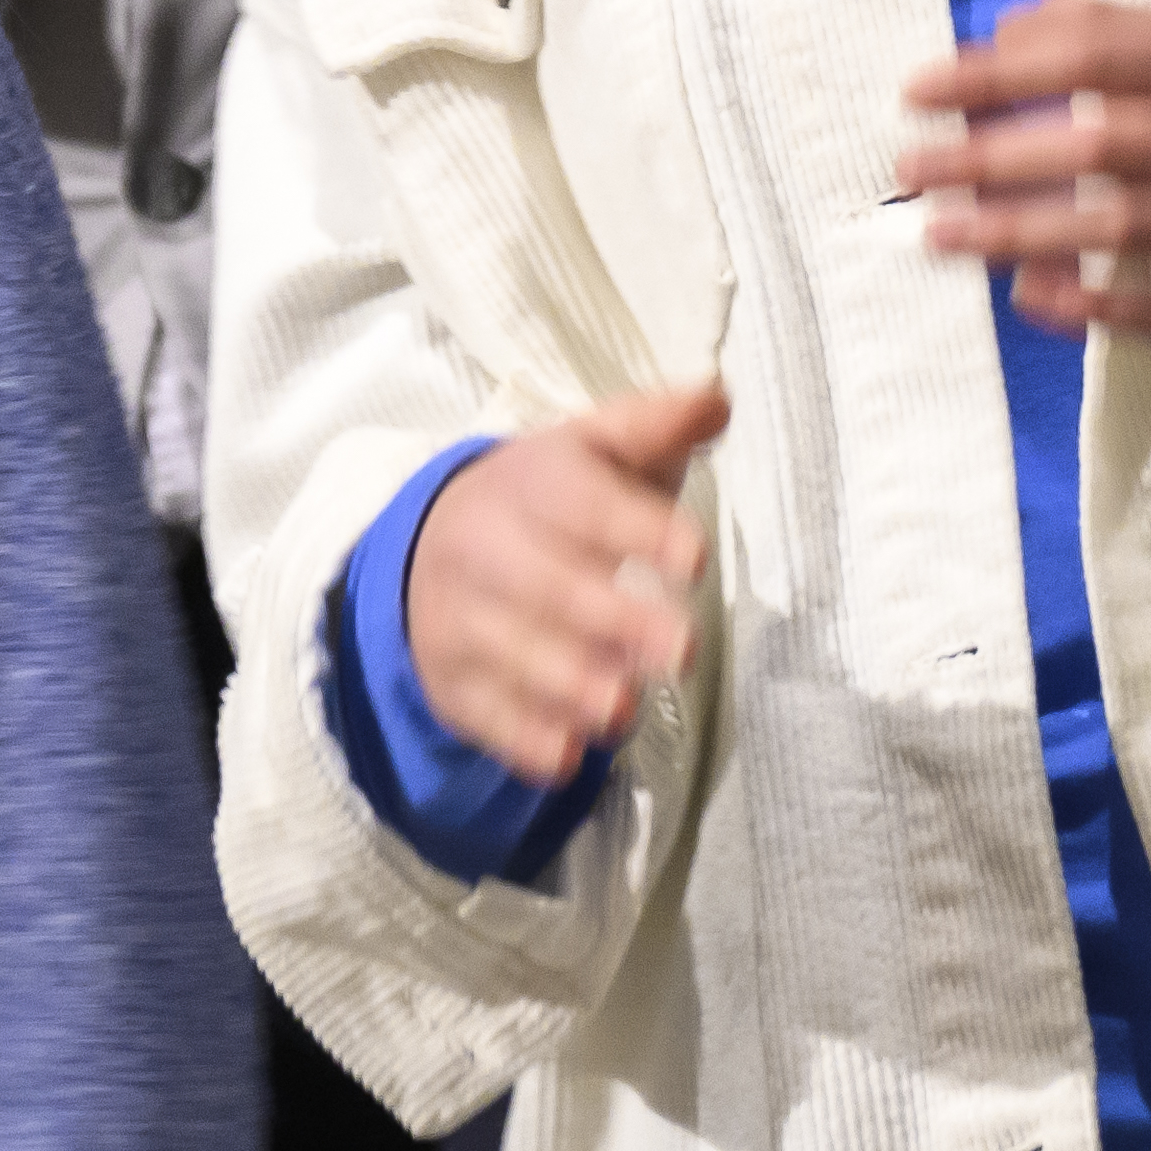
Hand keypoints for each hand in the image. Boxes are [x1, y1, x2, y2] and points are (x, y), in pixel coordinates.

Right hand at [402, 382, 726, 785]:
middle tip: (682, 650)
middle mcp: (487, 549)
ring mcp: (463, 621)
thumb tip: (717, 396)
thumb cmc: (547, 497)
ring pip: (516, 657)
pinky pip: (486, 716)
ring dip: (572, 685)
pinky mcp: (454, 683)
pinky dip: (524, 739)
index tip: (695, 558)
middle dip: (617, 622)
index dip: (640, 529)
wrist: (433, 545)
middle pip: (551, 589)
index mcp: (531, 481)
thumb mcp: (595, 448)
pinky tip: (566, 754)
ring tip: (624, 704)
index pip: (585, 504)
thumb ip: (657, 427)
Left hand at [900, 0, 1150, 360]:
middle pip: (1104, 143)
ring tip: (935, 232)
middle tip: (911, 165)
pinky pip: (1148, 310)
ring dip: (1015, 230)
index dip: (1002, 69)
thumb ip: (1110, 32)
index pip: (1100, 54)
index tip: (919, 89)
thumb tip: (1002, 30)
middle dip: (994, 155)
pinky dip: (1079, 302)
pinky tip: (1020, 292)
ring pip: (1118, 227)